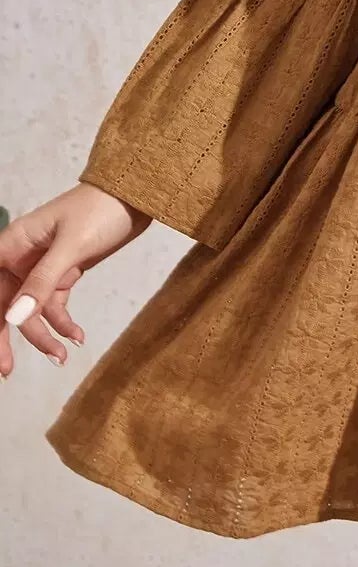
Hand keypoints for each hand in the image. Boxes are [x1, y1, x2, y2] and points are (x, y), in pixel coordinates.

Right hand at [0, 183, 152, 378]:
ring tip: (63, 357)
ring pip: (32, 310)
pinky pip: (55, 305)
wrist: (136, 196)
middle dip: (7, 337)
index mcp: (13, 244)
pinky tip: (77, 337)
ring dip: (44, 335)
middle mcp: (21, 257)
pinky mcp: (64, 273)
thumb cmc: (101, 209)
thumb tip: (14, 317)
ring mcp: (42, 267)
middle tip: (7, 370)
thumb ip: (43, 281)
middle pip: (5, 303)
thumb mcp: (72, 246)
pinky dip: (63, 323)